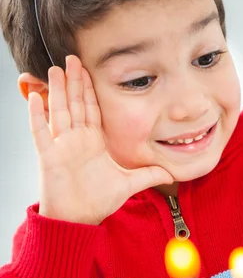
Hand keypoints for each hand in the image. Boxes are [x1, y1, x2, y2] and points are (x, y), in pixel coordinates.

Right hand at [28, 55, 173, 224]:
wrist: (78, 220)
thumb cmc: (98, 202)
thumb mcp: (128, 184)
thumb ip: (148, 175)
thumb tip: (172, 174)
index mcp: (94, 142)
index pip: (92, 109)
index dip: (90, 89)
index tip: (89, 70)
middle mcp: (77, 140)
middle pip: (75, 104)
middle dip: (74, 81)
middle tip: (72, 58)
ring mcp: (62, 146)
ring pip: (59, 112)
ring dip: (57, 91)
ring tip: (55, 69)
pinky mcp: (49, 156)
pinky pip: (41, 132)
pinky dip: (37, 115)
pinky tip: (36, 97)